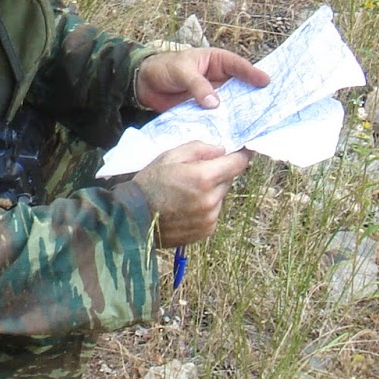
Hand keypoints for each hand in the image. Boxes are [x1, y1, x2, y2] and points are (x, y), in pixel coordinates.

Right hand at [132, 140, 251, 247]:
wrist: (134, 218)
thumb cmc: (150, 182)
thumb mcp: (169, 156)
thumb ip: (198, 148)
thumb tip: (221, 149)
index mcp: (204, 177)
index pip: (237, 163)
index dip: (242, 154)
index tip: (244, 150)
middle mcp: (212, 199)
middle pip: (228, 179)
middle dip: (218, 173)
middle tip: (197, 172)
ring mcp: (210, 217)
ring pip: (221, 196)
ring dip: (211, 191)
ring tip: (186, 192)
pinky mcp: (207, 230)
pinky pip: (214, 212)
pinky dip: (205, 207)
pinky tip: (186, 206)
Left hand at [135, 47, 268, 112]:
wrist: (144, 84)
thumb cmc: (164, 68)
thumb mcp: (181, 71)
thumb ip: (197, 85)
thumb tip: (215, 103)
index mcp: (216, 61)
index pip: (238, 66)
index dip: (252, 73)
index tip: (266, 82)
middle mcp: (219, 79)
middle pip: (241, 88)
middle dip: (254, 97)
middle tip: (272, 108)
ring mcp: (213, 96)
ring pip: (232, 105)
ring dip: (242, 114)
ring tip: (258, 125)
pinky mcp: (205, 111)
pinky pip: (219, 117)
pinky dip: (226, 125)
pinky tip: (236, 135)